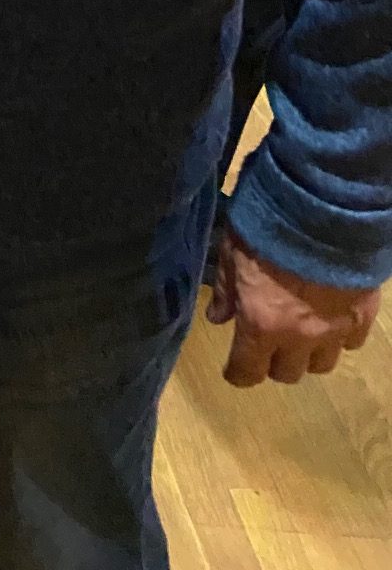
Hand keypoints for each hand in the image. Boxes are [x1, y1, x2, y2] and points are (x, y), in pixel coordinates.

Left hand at [207, 225, 379, 385]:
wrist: (320, 207)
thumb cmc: (266, 226)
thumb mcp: (232, 252)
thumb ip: (227, 290)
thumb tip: (218, 318)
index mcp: (261, 323)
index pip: (247, 371)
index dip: (238, 373)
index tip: (234, 369)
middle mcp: (299, 337)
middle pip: (287, 373)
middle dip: (273, 361)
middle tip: (267, 342)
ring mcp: (335, 329)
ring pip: (321, 364)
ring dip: (308, 353)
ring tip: (302, 332)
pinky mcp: (362, 316)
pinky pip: (351, 343)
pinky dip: (340, 336)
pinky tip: (331, 317)